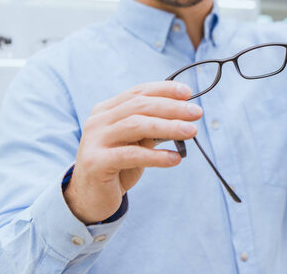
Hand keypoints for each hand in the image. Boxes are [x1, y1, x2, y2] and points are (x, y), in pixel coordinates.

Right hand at [64, 81, 202, 223]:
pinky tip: (175, 158)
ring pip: (136, 125)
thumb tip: (185, 116)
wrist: (90, 198)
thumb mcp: (136, 143)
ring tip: (191, 132)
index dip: (164, 89)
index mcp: (107, 110)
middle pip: (140, 106)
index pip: (138, 92)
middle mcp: (98, 121)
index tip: (188, 92)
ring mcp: (94, 140)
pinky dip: (157, 156)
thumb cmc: (118, 166)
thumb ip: (153, 128)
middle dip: (172, 107)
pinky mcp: (96, 162)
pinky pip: (132, 155)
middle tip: (196, 113)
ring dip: (168, 127)